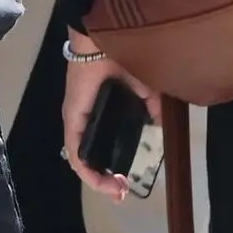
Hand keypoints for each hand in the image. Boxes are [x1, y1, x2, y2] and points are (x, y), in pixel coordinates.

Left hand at [59, 41, 165, 201]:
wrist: (103, 38)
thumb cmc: (122, 57)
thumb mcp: (144, 87)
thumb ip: (151, 106)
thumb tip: (159, 125)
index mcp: (103, 112)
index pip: (104, 146)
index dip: (114, 168)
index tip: (129, 183)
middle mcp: (88, 119)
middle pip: (91, 158)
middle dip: (106, 181)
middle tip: (122, 193)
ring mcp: (78, 120)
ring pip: (81, 159)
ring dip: (97, 179)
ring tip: (114, 191)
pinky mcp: (73, 117)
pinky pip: (75, 149)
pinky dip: (85, 167)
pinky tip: (96, 179)